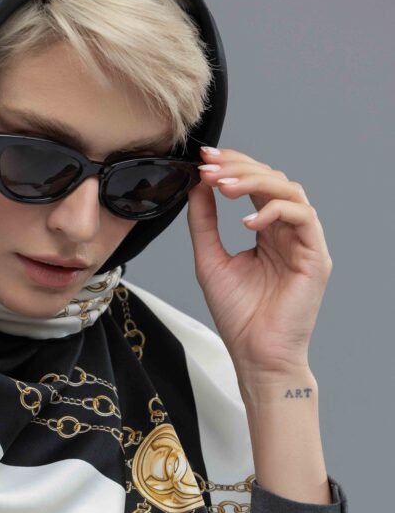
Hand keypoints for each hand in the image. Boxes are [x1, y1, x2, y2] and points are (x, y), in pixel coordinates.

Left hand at [185, 146, 332, 380]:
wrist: (256, 354)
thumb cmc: (238, 315)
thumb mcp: (209, 259)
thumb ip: (204, 222)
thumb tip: (197, 185)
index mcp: (266, 230)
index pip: (254, 185)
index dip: (231, 166)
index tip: (203, 158)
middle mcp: (287, 231)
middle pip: (271, 179)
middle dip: (238, 168)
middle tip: (209, 166)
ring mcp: (304, 241)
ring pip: (288, 190)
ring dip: (253, 182)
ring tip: (221, 186)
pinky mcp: (316, 256)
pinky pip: (302, 217)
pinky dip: (273, 211)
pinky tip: (246, 222)